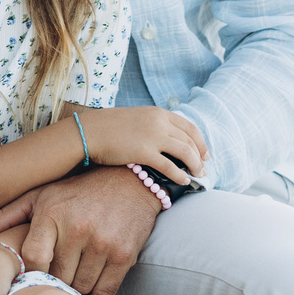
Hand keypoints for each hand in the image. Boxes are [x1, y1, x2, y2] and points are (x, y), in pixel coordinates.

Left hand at [0, 167, 161, 294]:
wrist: (132, 181)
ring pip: (79, 288)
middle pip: (56, 278)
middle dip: (53, 281)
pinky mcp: (124, 256)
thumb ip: (8, 216)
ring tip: (73, 278)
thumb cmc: (78, 190)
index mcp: (52, 213)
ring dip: (75, 289)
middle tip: (54, 277)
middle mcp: (77, 229)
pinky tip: (91, 285)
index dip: (30, 272)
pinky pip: (104, 293)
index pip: (32, 259)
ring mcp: (103, 243)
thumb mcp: (41, 195)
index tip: (32, 273)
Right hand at [78, 106, 205, 184]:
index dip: (200, 142)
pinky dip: (180, 175)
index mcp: (158, 113)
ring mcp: (153, 137)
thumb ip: (153, 125)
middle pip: (190, 140)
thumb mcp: (136, 118)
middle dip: (200, 156)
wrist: (89, 131)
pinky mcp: (145, 152)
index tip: (204, 154)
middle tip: (203, 169)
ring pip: (185, 153)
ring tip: (197, 176)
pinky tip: (183, 181)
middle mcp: (160, 122)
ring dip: (195, 166)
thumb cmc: (108, 127)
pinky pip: (170, 166)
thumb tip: (165, 139)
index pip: (189, 127)